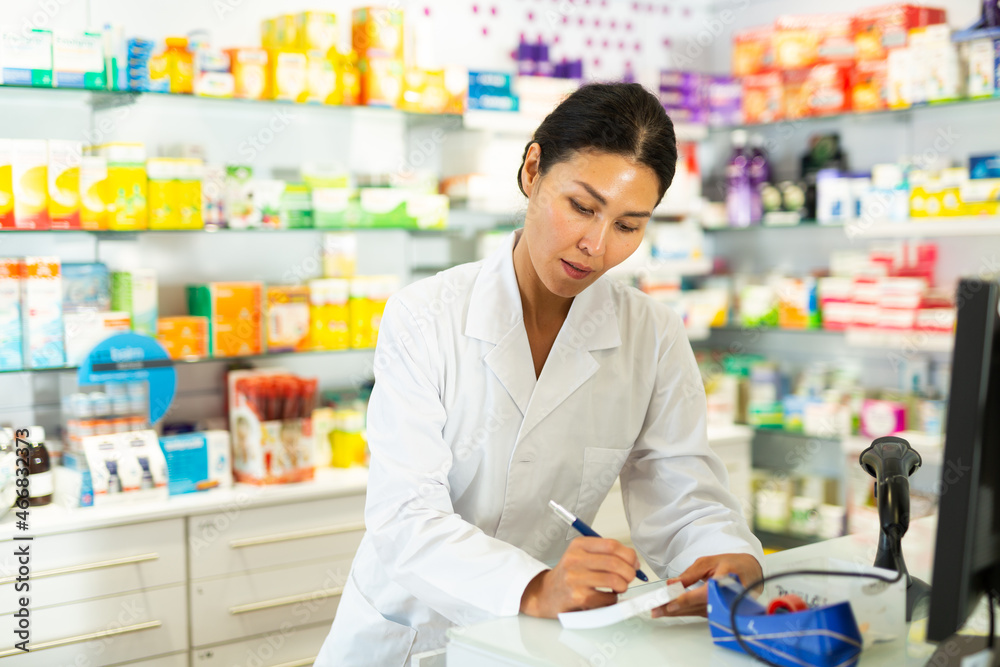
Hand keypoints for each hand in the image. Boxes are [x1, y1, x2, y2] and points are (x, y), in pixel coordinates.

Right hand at [520, 537, 640, 617]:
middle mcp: (575, 559)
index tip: (633, 563)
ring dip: (623, 586)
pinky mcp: (578, 597)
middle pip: (614, 563)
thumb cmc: (569, 575)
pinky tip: (606, 597)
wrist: (546, 593)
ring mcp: (575, 579)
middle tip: (630, 577)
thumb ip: (605, 554)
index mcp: (579, 545)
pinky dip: (612, 599)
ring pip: (613, 580)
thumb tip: (634, 562)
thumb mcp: (582, 555)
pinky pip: (607, 598)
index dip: (628, 555)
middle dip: (629, 572)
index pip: (611, 545)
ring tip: (619, 587)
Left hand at [651, 553, 762, 617]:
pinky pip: (699, 613)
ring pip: (696, 613)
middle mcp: (725, 599)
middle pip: (696, 607)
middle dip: (673, 609)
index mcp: (724, 582)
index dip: (684, 600)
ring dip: (676, 612)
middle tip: (654, 609)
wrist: (751, 572)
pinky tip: (670, 611)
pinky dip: (684, 612)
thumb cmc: (731, 564)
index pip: (701, 595)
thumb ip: (690, 574)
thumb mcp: (708, 562)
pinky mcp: (719, 613)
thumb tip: (671, 584)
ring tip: (657, 611)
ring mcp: (723, 609)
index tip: (669, 604)